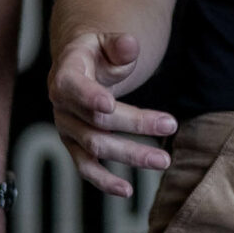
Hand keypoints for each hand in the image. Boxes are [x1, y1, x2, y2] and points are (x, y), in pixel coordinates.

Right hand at [49, 30, 176, 196]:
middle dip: (134, 124)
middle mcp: (62, 105)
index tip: (109, 104)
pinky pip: (87, 168)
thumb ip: (119, 45)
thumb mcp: (106, 41)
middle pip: (96, 120)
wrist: (80, 68)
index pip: (73, 86)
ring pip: (96, 147)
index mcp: (65, 74)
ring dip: (130, 155)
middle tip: (171, 124)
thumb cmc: (98, 53)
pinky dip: (105, 181)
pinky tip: (128, 191)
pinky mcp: (75, 146)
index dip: (89, 95)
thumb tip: (129, 44)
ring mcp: (67, 129)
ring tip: (163, 160)